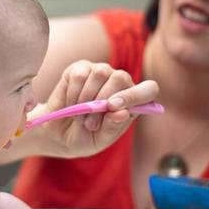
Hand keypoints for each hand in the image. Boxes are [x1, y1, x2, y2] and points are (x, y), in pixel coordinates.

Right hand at [39, 60, 158, 156]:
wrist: (59, 134)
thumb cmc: (86, 137)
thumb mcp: (101, 140)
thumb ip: (112, 127)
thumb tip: (122, 112)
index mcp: (132, 101)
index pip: (149, 89)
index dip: (135, 95)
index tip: (113, 107)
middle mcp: (119, 83)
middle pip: (121, 77)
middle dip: (103, 100)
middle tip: (90, 123)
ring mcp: (100, 72)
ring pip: (100, 73)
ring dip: (86, 99)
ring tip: (80, 118)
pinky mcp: (80, 68)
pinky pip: (79, 75)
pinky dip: (73, 94)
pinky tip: (71, 105)